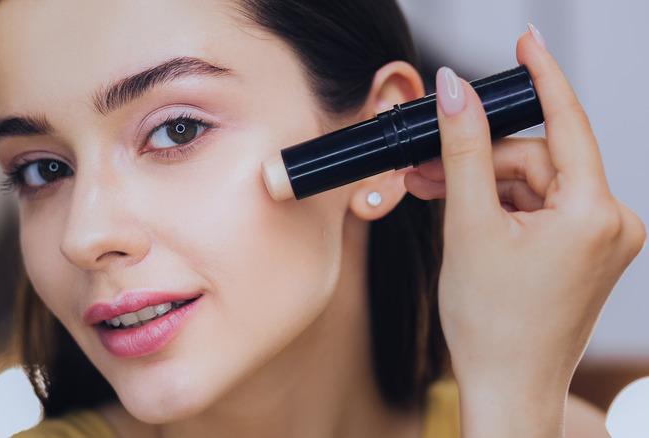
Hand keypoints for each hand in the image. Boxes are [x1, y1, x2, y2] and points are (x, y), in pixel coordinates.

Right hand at [405, 30, 644, 436]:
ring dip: (483, 185)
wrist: (505, 386)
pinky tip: (466, 216)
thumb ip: (463, 149)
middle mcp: (612, 223)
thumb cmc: (491, 322)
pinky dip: (501, 206)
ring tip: (436, 198)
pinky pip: (540, 206)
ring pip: (534, 182)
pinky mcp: (586, 251)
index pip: (566, 122)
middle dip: (479, 161)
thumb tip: (455, 90)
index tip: (525, 39)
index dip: (541, 75)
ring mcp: (601, 239)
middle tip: (426, 169)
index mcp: (595, 214)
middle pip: (537, 158)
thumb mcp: (468, 224)